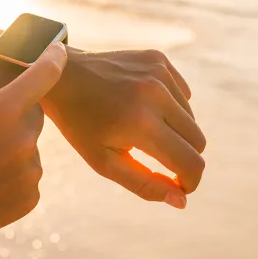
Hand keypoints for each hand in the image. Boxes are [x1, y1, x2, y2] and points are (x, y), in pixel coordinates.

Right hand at [0, 43, 66, 250]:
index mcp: (4, 112)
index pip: (43, 76)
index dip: (53, 58)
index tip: (57, 49)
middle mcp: (25, 140)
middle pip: (34, 115)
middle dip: (15, 115)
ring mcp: (30, 171)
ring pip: (30, 147)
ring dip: (13, 147)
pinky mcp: (31, 197)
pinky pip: (29, 174)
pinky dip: (14, 174)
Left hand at [43, 48, 204, 208]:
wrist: (60, 75)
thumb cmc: (79, 124)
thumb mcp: (103, 161)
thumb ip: (144, 184)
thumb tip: (182, 201)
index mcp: (140, 124)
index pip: (190, 163)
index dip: (189, 182)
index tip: (178, 186)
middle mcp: (155, 94)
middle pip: (197, 141)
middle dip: (183, 157)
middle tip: (158, 159)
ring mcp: (158, 72)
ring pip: (191, 118)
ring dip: (175, 130)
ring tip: (142, 129)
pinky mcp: (158, 58)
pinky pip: (183, 93)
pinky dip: (171, 106)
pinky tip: (143, 105)